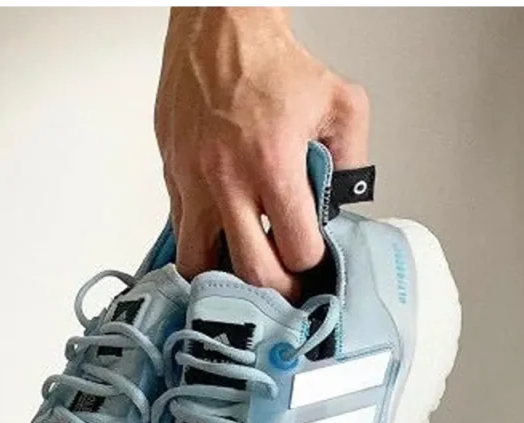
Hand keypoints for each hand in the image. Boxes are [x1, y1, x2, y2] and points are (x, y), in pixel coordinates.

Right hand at [156, 7, 369, 298]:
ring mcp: (194, 182)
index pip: (296, 249)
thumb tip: (342, 204)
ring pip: (199, 264)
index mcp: (274, 164)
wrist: (217, 30)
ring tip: (242, 273)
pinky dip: (199, 247)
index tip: (312, 260)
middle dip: (275, 290)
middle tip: (284, 289)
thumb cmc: (272, 64)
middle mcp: (229, 180)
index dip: (310, 263)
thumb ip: (351, 159)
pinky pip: (179, 233)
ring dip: (224, 278)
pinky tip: (219, 241)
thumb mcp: (340, 103)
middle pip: (250, 271)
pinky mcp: (172, 178)